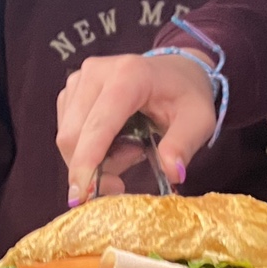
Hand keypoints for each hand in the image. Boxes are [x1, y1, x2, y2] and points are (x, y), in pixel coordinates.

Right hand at [55, 52, 215, 205]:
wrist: (175, 71)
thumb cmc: (186, 95)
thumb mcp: (199, 120)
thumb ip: (184, 145)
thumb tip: (171, 173)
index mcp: (129, 75)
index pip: (98, 125)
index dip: (86, 163)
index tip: (81, 197)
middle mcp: (96, 72)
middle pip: (74, 136)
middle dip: (92, 169)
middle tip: (123, 179)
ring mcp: (78, 80)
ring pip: (68, 138)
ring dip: (92, 160)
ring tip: (128, 152)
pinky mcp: (70, 91)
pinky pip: (67, 132)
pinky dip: (86, 150)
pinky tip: (114, 143)